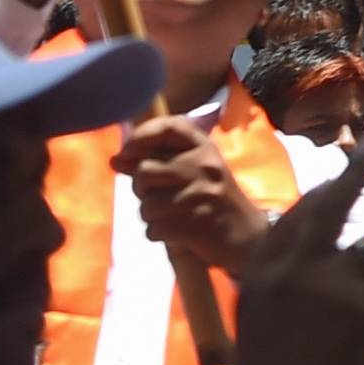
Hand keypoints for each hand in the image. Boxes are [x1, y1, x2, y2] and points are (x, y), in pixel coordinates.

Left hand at [119, 112, 271, 270]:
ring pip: (147, 205)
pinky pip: (154, 229)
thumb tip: (116, 159)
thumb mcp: (192, 173)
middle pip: (145, 170)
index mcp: (204, 149)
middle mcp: (203, 166)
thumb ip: (156, 163)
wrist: (247, 236)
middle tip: (156, 196)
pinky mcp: (196, 224)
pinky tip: (175, 232)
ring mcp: (201, 195)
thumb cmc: (214, 200)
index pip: (169, 127)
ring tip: (169, 216)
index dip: (142, 135)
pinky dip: (158, 234)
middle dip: (141, 189)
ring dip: (151, 215)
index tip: (128, 151)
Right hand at [229, 138, 363, 364]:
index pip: (292, 217)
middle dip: (352, 169)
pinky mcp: (357, 300)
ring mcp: (322, 280)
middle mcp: (285, 268)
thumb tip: (321, 255)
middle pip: (326, 202)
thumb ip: (283, 289)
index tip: (335, 176)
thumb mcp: (259, 330)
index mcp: (255, 276)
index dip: (319, 196)